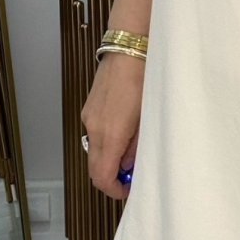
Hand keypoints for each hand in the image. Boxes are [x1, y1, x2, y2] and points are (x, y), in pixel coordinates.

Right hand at [80, 52, 144, 200]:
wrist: (130, 48)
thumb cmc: (146, 78)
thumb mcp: (149, 117)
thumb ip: (138, 146)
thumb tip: (130, 164)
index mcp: (110, 134)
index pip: (101, 176)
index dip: (113, 190)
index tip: (128, 192)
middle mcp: (94, 128)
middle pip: (95, 166)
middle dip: (112, 176)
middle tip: (134, 174)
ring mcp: (89, 117)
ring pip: (95, 150)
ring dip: (110, 157)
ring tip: (134, 148)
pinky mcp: (89, 107)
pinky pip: (95, 133)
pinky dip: (107, 141)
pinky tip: (126, 130)